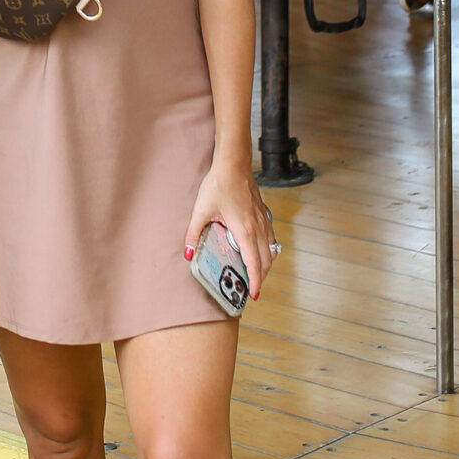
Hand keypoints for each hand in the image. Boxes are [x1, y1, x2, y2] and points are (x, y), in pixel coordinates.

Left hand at [185, 164, 276, 302]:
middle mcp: (257, 227)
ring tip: (255, 273)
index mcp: (244, 230)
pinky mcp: (263, 213)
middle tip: (252, 288)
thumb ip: (193, 233)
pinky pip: (270, 237)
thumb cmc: (220, 184)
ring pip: (271, 249)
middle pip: (266, 260)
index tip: (254, 294)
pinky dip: (268, 249)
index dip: (256, 281)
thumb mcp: (201, 210)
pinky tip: (259, 250)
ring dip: (265, 264)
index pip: (254, 263)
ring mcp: (263, 220)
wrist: (233, 163)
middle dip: (261, 277)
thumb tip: (187, 252)